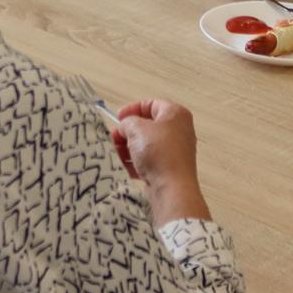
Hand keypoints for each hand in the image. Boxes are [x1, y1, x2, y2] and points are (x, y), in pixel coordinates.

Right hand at [114, 99, 212, 223]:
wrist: (171, 188)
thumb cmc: (159, 152)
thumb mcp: (137, 129)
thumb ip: (127, 122)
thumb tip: (125, 127)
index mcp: (176, 115)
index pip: (151, 104)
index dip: (132, 109)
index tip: (118, 117)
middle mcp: (179, 131)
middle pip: (147, 126)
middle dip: (127, 132)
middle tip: (114, 137)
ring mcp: (175, 151)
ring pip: (146, 145)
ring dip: (128, 148)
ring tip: (115, 153)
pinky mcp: (169, 168)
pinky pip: (149, 161)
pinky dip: (135, 162)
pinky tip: (123, 167)